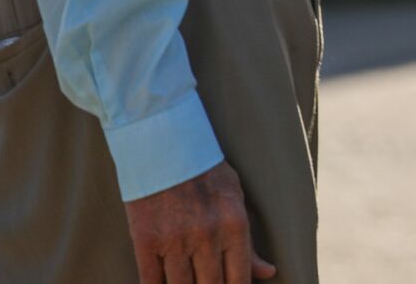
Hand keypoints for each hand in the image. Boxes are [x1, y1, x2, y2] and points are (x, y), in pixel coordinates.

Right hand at [124, 161, 275, 283]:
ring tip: (189, 283)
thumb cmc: (205, 173)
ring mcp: (174, 241)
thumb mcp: (235, 199)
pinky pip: (151, 283)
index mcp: (234, 225)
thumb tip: (269, 273)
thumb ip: (249, 241)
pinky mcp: (145, 242)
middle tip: (207, 283)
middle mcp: (207, 236)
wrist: (164, 146)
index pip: (239, 279)